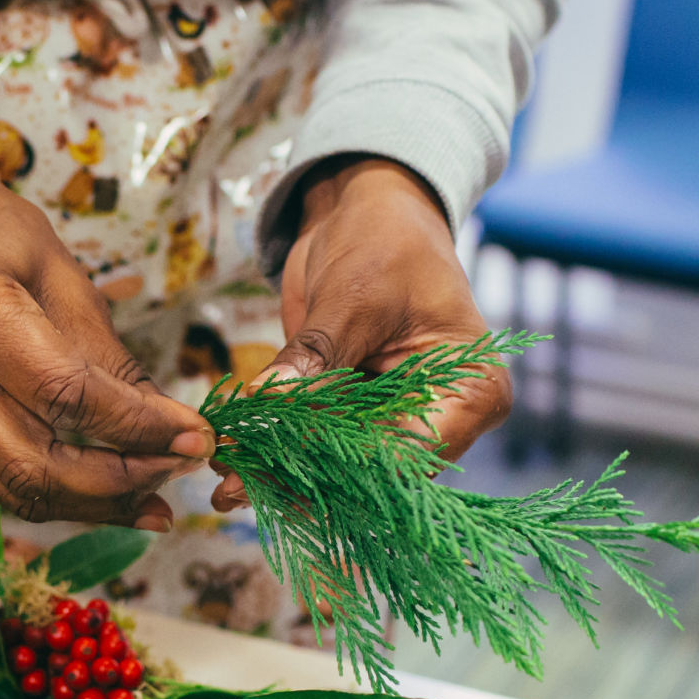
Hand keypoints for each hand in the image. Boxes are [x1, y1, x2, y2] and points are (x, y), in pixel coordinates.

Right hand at [0, 152, 212, 528]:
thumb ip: (117, 362)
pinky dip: (72, 499)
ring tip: (160, 497)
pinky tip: (121, 496)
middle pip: (37, 466)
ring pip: (22, 493)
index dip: (138, 426)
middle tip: (182, 466)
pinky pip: (12, 487)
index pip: (65, 395)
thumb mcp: (70, 281)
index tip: (197, 435)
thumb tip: (180, 431)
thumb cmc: (4, 247)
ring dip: (100, 505)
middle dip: (122, 481)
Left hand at [212, 156, 507, 510]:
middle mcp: (444, 417)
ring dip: (285, 474)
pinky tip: (236, 463)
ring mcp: (403, 419)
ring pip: (343, 468)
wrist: (371, 209)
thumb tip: (267, 403)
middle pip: (373, 472)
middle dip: (302, 479)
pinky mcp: (363, 414)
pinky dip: (282, 452)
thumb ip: (315, 356)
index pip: (408, 454)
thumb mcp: (352, 296)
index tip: (274, 470)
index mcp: (473, 393)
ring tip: (225, 483)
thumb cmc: (385, 238)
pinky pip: (324, 446)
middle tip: (231, 488)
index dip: (340, 469)